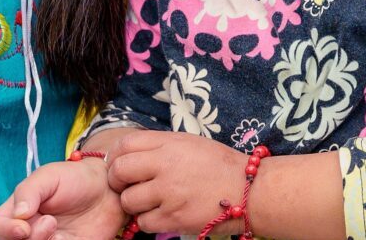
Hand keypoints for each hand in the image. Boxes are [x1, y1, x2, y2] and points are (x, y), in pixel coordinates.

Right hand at [0, 159, 126, 239]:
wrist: (108, 189)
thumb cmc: (74, 178)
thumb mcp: (49, 176)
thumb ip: (29, 191)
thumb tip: (18, 214)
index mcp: (17, 212)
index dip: (6, 231)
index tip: (23, 228)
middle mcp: (28, 231)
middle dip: (31, 239)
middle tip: (50, 223)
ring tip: (59, 233)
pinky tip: (70, 239)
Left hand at [105, 131, 255, 237]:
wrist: (249, 191)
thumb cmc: (221, 166)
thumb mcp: (191, 143)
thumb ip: (161, 146)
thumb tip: (129, 154)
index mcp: (170, 144)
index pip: (125, 144)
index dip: (115, 156)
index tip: (118, 164)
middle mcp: (166, 166)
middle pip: (119, 172)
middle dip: (118, 181)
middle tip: (127, 186)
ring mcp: (169, 193)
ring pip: (128, 201)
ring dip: (134, 204)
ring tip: (150, 202)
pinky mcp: (174, 218)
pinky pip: (143, 222)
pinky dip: (149, 221)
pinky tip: (162, 214)